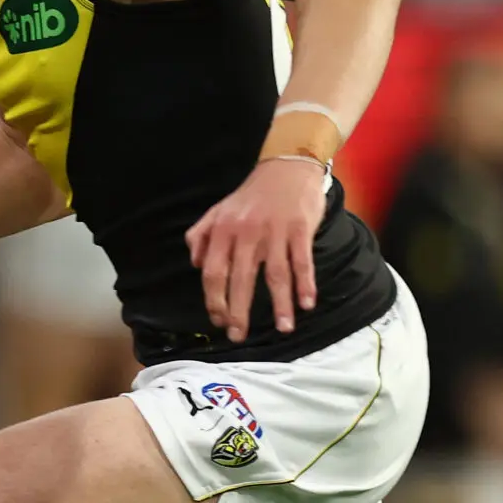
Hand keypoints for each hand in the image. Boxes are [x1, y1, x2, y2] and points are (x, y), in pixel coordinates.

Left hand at [185, 156, 326, 341]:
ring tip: (284, 328)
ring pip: (276, 275)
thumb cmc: (251, 195)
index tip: (219, 321)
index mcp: (222, 230)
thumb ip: (200, 236)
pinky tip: (306, 304)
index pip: (213, 272)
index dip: (214, 300)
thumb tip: (195, 266)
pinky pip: (302, 261)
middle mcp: (246, 233)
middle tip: (239, 335)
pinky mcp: (300, 229)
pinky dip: (306, 284)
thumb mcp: (217, 211)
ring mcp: (275, 232)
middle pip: (241, 279)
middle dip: (239, 312)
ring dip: (280, 305)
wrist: (286, 166)